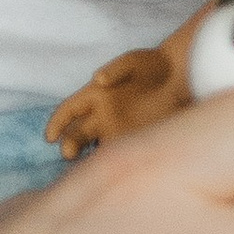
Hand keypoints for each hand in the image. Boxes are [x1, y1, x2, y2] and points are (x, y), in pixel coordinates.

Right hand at [46, 33, 195, 156]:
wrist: (183, 78)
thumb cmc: (154, 66)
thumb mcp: (134, 62)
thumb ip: (116, 69)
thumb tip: (99, 78)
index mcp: (94, 95)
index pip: (68, 111)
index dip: (57, 123)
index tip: (50, 137)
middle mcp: (102, 115)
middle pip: (77, 134)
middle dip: (70, 144)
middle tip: (69, 153)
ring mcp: (118, 129)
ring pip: (94, 148)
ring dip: (87, 159)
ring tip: (85, 168)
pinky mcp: (136, 139)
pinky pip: (119, 154)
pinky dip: (111, 163)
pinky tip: (109, 171)